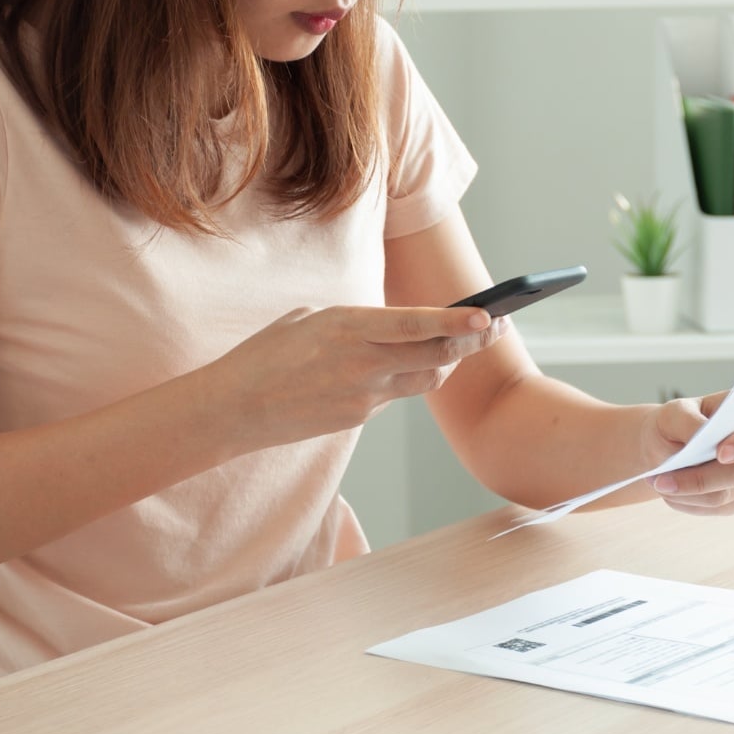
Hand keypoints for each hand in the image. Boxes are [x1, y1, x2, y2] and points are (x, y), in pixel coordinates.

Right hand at [201, 306, 509, 451]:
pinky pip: (396, 394)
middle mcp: (362, 364)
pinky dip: (407, 378)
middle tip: (498, 326)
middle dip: (472, 342)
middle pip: (435, 356)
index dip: (455, 324)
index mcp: (347, 328)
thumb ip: (358, 322)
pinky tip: (407, 365)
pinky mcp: (359, 417)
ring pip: (425, 379)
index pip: (414, 326)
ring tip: (465, 345)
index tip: (486, 316)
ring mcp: (363, 396)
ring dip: (448, 361)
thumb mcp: (311, 319)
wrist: (235, 409)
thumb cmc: (268, 353)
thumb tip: (395, 328)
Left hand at [642, 394, 733, 515]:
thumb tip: (700, 437)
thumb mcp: (676, 412)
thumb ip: (689, 421)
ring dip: (689, 494)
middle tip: (662, 481)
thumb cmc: (678, 421)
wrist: (672, 443)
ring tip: (659, 485)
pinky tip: (672, 495)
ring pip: (727, 495)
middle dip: (700, 479)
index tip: (721, 453)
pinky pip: (721, 508)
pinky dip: (692, 504)